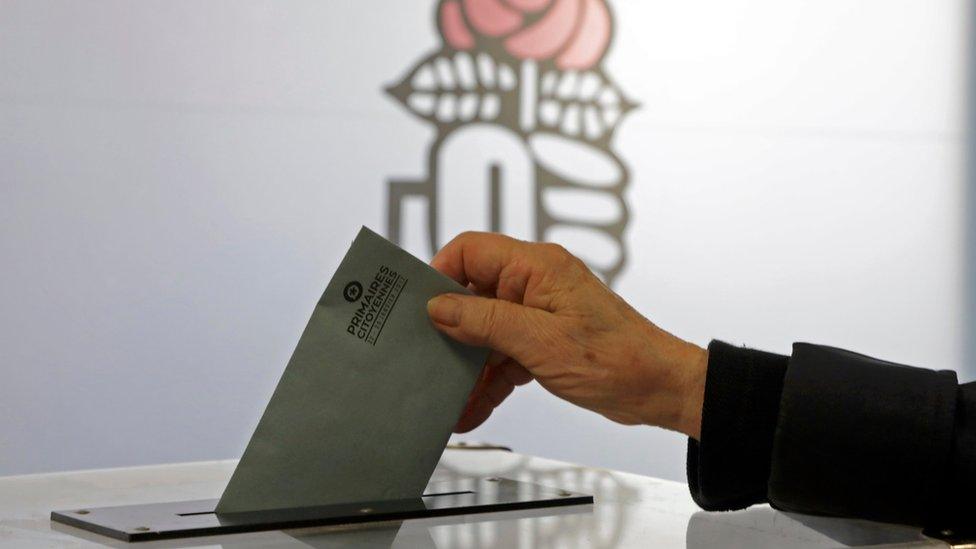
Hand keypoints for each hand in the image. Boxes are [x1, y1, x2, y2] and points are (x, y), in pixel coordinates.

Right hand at [426, 232, 707, 438]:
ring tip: (449, 397)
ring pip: (485, 332)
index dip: (440, 275)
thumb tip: (440, 308)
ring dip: (468, 365)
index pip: (470, 252)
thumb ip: (486, 321)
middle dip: (450, 331)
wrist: (659, 390)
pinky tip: (473, 407)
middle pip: (472, 294)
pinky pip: (503, 356)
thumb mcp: (541, 341)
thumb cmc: (618, 359)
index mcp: (536, 266)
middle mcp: (535, 283)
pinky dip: (489, 381)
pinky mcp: (543, 341)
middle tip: (427, 357)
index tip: (421, 309)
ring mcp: (538, 313)